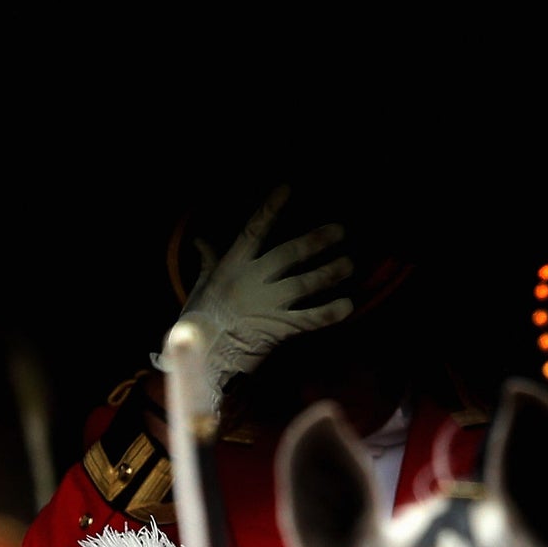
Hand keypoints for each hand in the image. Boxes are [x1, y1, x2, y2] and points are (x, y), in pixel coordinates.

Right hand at [157, 185, 354, 411]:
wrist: (201, 358)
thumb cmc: (198, 322)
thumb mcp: (200, 286)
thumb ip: (208, 261)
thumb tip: (200, 240)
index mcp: (232, 267)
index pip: (253, 231)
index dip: (270, 209)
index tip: (287, 187)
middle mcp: (252, 282)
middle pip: (290, 254)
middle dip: (316, 241)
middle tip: (340, 231)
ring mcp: (266, 305)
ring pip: (305, 284)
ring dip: (330, 273)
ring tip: (349, 264)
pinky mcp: (277, 329)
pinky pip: (309, 319)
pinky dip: (329, 313)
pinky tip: (348, 305)